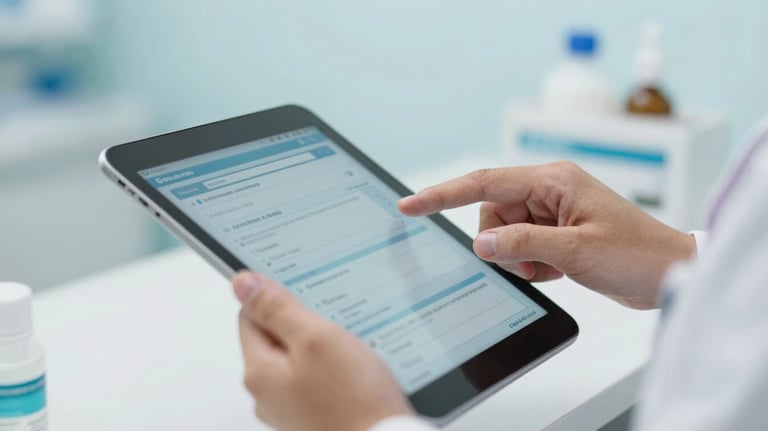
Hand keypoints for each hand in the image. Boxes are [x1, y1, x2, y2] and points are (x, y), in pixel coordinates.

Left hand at [232, 271, 411, 430]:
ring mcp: (290, 408)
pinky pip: (315, 378)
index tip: (309, 298)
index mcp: (259, 372)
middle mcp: (266, 394)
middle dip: (305, 325)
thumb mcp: (315, 338)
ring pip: (298, 358)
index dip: (280, 300)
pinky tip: (354, 372)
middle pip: (275, 338)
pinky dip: (333, 369)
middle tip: (336, 328)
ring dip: (322, 347)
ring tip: (350, 352)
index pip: (250, 315)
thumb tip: (243, 283)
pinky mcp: (313, 415)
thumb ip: (277, 309)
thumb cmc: (354, 400)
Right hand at [398, 162, 695, 308]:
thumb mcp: (574, 251)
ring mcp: (552, 212)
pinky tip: (558, 271)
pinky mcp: (556, 233)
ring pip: (504, 235)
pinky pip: (521, 247)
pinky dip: (531, 264)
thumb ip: (522, 243)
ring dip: (518, 259)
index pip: (483, 183)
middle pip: (492, 215)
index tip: (410, 205)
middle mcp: (549, 191)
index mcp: (552, 180)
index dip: (442, 194)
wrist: (670, 274)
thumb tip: (480, 242)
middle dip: (502, 245)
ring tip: (551, 269)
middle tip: (532, 266)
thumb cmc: (637, 254)